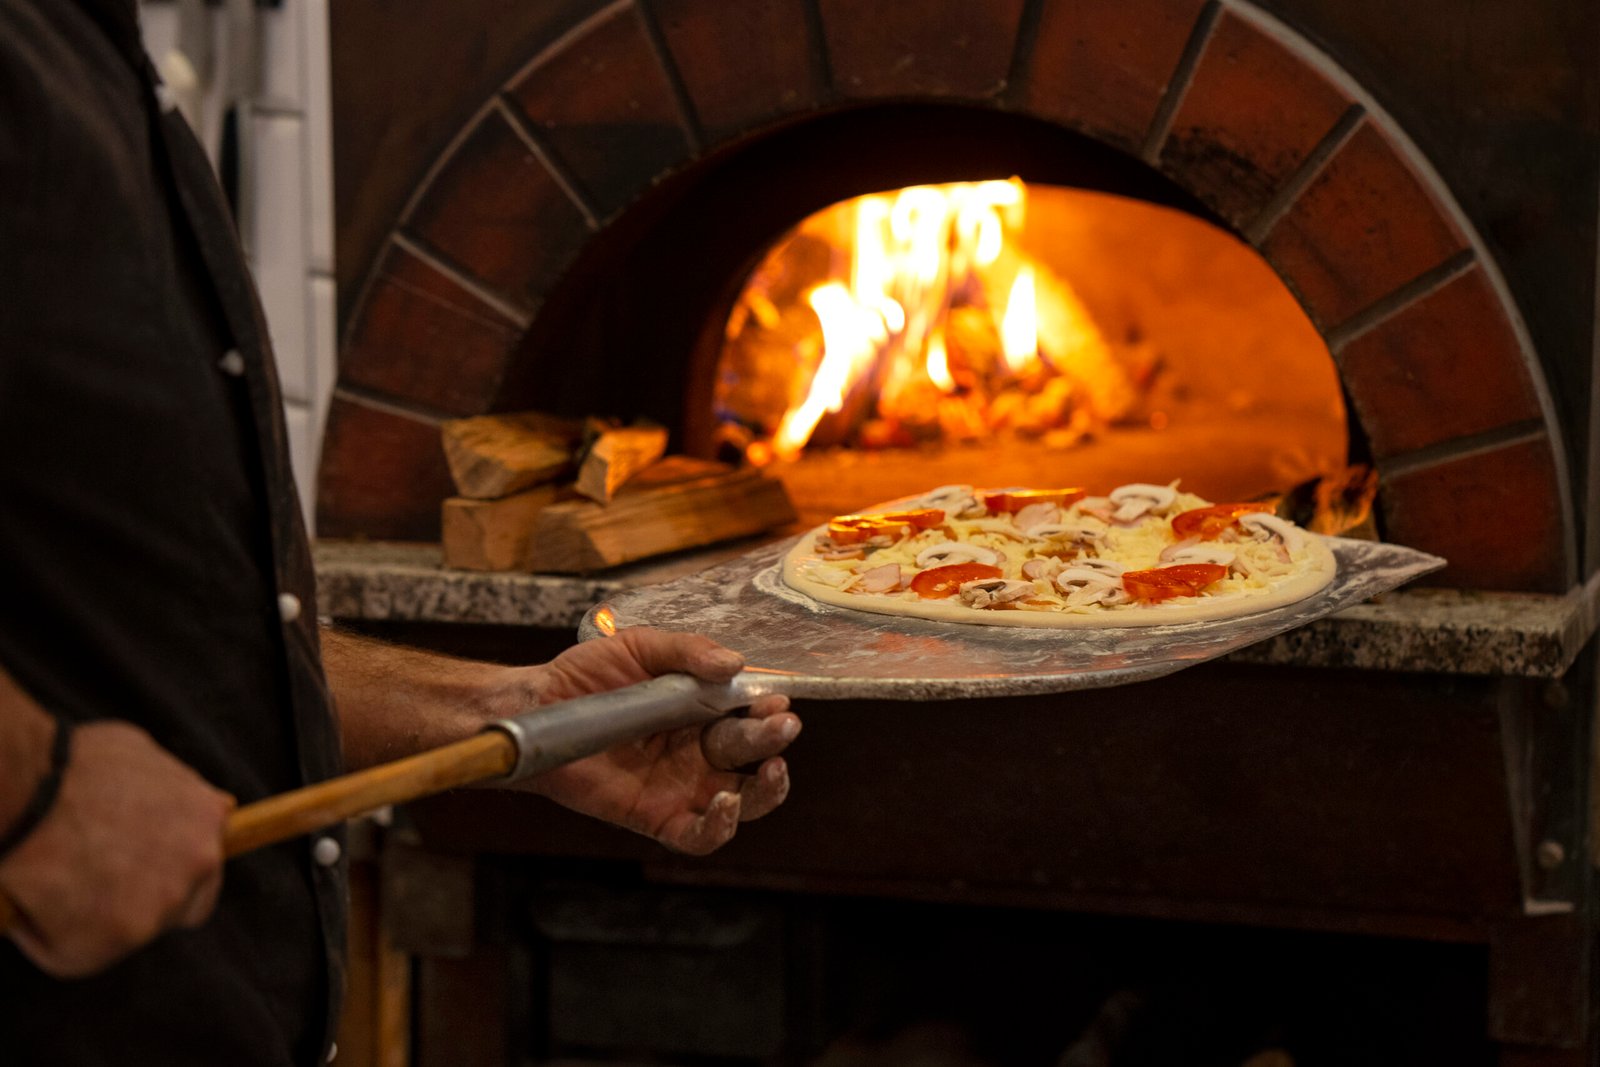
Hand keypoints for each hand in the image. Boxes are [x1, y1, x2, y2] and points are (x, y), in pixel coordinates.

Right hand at [0, 721, 234, 976]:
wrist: (21, 790)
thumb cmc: (68, 765)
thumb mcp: (144, 758)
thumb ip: (182, 792)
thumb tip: (220, 807)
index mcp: (207, 820)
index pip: (208, 865)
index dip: (175, 871)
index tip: (144, 870)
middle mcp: (197, 865)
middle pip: (184, 909)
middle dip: (149, 904)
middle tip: (98, 887)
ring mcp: (159, 907)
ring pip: (128, 932)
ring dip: (96, 920)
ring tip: (52, 880)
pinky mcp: (112, 942)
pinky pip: (76, 953)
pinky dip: (49, 938)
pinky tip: (28, 902)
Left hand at [520, 628, 799, 854]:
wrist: (539, 709)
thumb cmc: (587, 675)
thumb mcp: (640, 647)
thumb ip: (687, 651)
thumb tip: (735, 663)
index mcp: (703, 708)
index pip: (752, 712)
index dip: (770, 709)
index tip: (776, 700)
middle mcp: (700, 749)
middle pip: (753, 754)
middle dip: (772, 740)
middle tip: (781, 727)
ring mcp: (682, 786)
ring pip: (744, 801)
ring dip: (767, 791)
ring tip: (770, 772)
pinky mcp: (656, 815)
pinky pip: (698, 836)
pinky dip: (720, 828)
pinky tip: (724, 807)